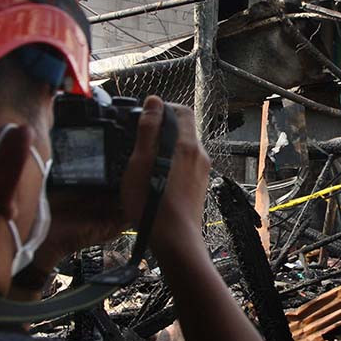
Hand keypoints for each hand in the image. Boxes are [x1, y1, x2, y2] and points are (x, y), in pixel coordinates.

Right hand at [119, 96, 211, 262]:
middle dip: (161, 131)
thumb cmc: (153, 203)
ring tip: (144, 163)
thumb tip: (154, 101)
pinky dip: (170, 166)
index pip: (181, 111)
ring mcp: (201, 172)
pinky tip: (155, 180)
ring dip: (164, 150)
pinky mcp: (198, 187)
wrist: (175, 240)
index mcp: (187, 144)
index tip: (145, 117)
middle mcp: (199, 155)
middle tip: (139, 141)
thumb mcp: (141, 161)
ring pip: (183, 150)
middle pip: (182, 130)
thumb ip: (149, 129)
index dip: (163, 109)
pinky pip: (184, 167)